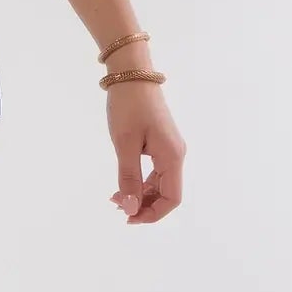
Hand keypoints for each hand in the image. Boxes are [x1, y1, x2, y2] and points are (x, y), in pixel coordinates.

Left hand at [105, 81, 184, 223]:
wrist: (132, 74)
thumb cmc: (128, 106)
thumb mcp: (124, 144)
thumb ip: (129, 178)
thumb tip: (131, 208)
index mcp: (172, 156)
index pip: (173, 199)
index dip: (153, 214)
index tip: (128, 217)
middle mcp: (175, 155)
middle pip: (167, 194)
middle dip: (144, 205)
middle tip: (116, 206)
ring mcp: (169, 149)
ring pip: (160, 184)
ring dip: (140, 195)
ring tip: (116, 196)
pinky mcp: (160, 143)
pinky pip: (155, 172)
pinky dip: (140, 182)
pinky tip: (123, 184)